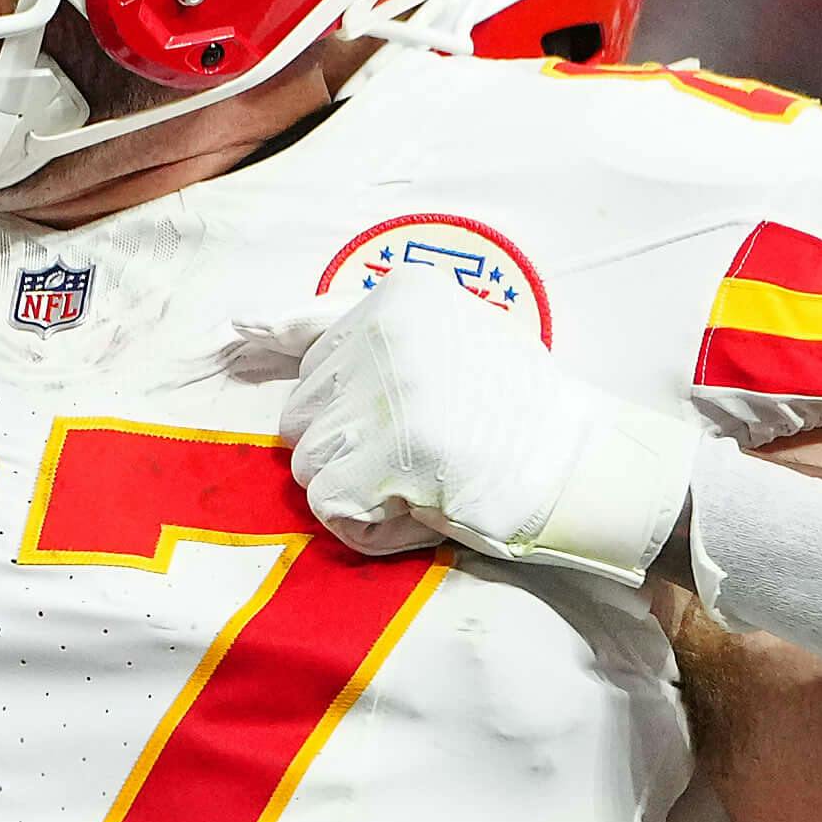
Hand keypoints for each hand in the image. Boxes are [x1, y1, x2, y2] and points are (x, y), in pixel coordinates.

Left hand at [244, 273, 696, 580]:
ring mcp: (392, 393)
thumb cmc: (510, 411)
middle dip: (350, 448)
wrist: (583, 466)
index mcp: (399, 297)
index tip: (401, 422)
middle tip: (423, 454)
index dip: (352, 409)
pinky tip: (424, 508)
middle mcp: (388, 333)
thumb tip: (238, 327)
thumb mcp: (441, 336)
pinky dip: (369, 524)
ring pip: (308, 462)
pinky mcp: (396, 454)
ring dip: (360, 487)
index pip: (311, 357)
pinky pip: (329, 505)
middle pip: (301, 415)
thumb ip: (348, 327)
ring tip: (427, 480)